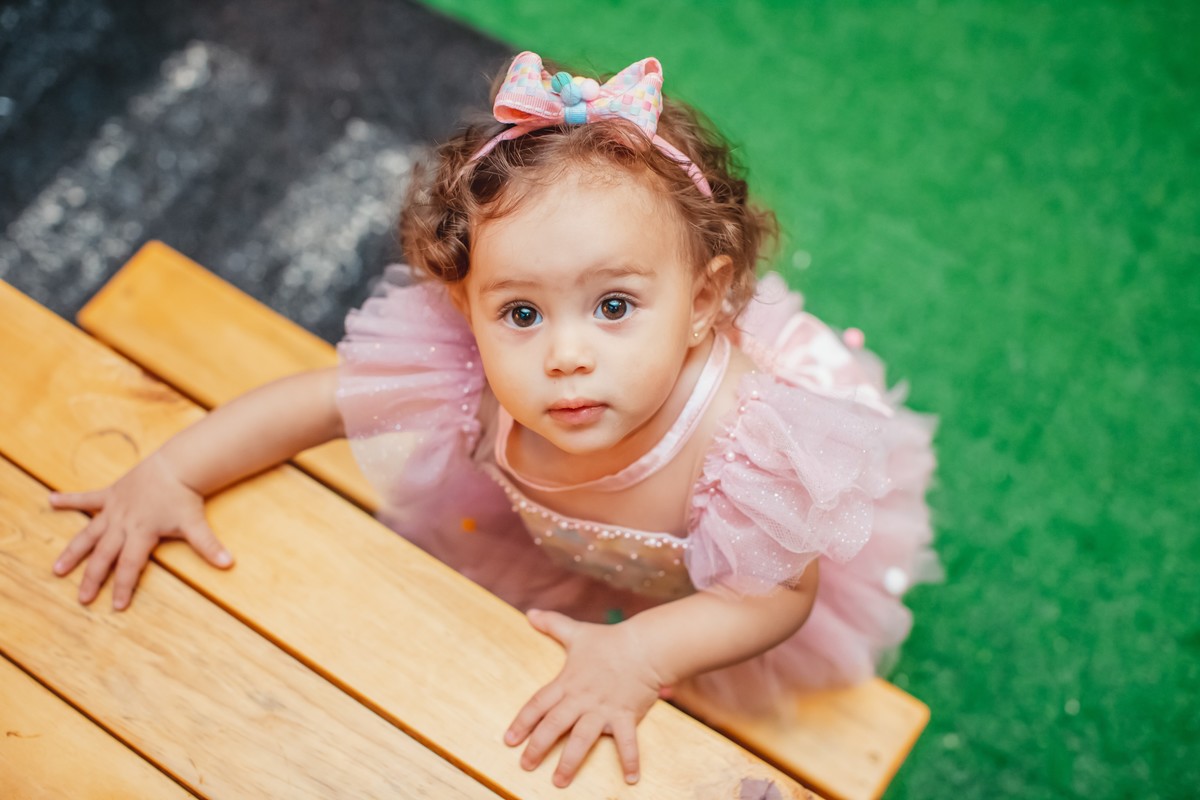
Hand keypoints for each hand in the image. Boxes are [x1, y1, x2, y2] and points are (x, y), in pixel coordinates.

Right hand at [49, 452, 232, 609]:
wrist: (177, 465)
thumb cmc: (185, 496)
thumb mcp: (196, 523)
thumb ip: (209, 546)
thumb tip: (229, 563)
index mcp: (141, 533)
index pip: (131, 566)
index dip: (125, 586)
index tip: (118, 606)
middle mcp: (122, 523)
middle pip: (104, 556)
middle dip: (93, 579)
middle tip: (83, 599)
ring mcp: (114, 509)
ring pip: (88, 533)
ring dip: (73, 551)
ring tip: (57, 569)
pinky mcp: (110, 494)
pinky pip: (86, 497)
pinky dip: (69, 499)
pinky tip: (50, 500)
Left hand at [505, 609, 662, 787]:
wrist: (644, 645)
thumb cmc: (610, 641)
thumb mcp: (577, 632)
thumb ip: (552, 625)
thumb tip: (530, 614)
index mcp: (568, 682)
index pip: (538, 704)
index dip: (522, 722)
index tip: (508, 741)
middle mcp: (582, 699)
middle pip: (554, 725)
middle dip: (538, 746)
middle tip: (526, 765)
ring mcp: (603, 709)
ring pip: (582, 739)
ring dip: (570, 761)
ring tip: (559, 781)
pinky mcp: (626, 715)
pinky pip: (628, 742)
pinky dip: (630, 760)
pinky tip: (631, 779)